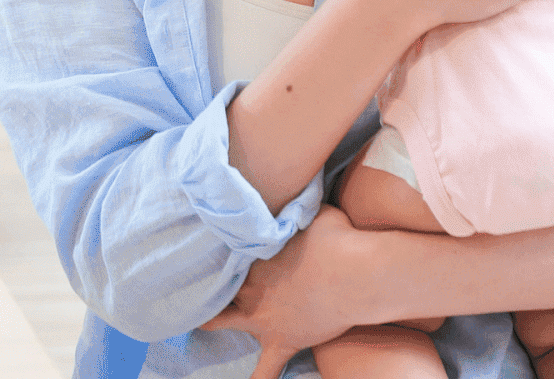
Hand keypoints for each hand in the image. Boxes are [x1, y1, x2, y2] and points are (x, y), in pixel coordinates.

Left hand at [200, 207, 376, 378]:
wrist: (358, 274)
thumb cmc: (338, 237)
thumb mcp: (309, 211)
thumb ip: (292, 209)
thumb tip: (291, 192)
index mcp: (252, 252)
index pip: (225, 250)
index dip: (222, 246)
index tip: (217, 239)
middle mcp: (249, 286)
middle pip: (217, 283)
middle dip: (207, 279)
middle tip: (195, 277)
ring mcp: (262, 317)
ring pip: (223, 321)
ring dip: (210, 321)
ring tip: (197, 324)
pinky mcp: (282, 341)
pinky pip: (264, 371)